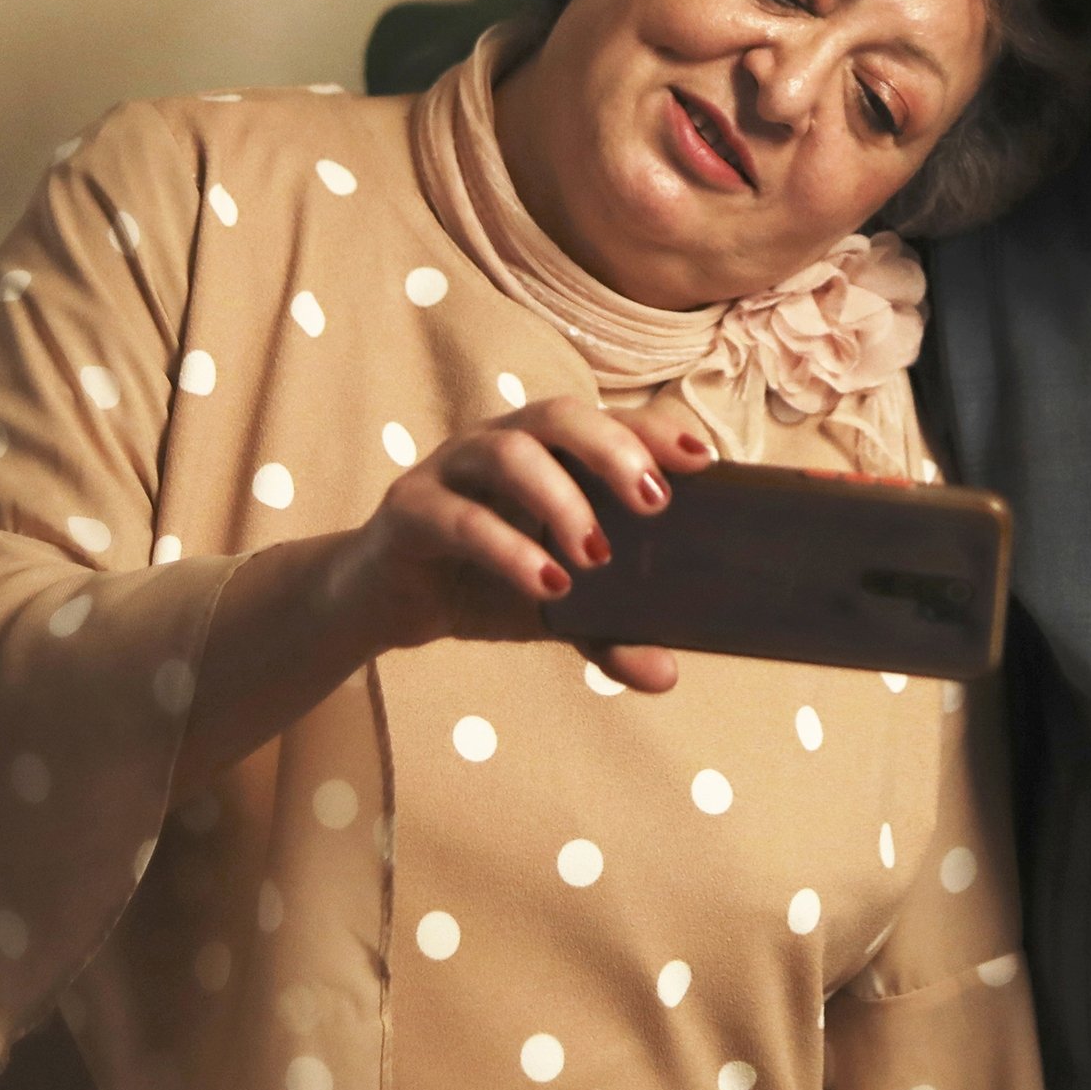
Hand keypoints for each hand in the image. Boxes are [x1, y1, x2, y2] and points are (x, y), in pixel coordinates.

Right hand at [319, 392, 715, 691]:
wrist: (386, 604)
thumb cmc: (482, 585)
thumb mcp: (555, 612)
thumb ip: (607, 634)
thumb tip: (666, 674)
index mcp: (548, 452)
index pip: (607, 421)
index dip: (653, 430)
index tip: (704, 460)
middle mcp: (502, 442)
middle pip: (560, 414)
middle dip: (612, 450)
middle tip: (654, 505)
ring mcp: (451, 467)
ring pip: (508, 451)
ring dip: (558, 497)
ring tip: (594, 555)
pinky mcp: (409, 507)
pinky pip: (457, 515)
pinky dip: (504, 547)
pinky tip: (541, 584)